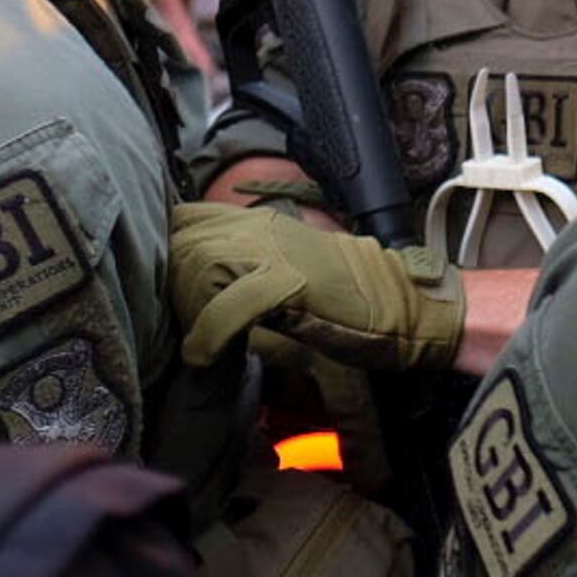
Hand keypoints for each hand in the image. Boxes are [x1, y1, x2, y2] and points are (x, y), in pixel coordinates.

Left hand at [169, 201, 462, 373]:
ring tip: (197, 342)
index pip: (183, 220)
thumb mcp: (284, 277)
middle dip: (174, 292)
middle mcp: (262, 227)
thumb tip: (186, 299)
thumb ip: (239, 276)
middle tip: (185, 330)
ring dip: (189, 310)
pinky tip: (205, 356)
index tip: (172, 297)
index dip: (169, 256)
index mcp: (259, 222)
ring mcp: (277, 250)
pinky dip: (209, 333)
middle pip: (183, 246)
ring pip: (198, 268)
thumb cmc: (349, 303)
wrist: (408, 306)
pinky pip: (228, 304)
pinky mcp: (291, 281)